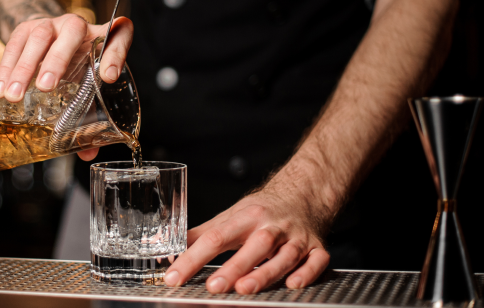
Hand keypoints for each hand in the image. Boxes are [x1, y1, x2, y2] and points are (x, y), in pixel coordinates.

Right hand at [0, 14, 132, 160]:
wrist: (50, 35)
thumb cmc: (75, 64)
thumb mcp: (87, 84)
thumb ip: (90, 115)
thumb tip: (88, 152)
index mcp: (102, 38)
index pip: (119, 34)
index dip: (116, 53)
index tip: (109, 77)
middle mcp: (79, 25)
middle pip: (73, 31)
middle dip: (59, 59)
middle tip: (46, 87)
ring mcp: (52, 23)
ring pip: (40, 36)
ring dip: (25, 66)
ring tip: (15, 95)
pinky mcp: (27, 27)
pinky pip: (15, 43)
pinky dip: (6, 68)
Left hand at [163, 188, 329, 293]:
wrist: (303, 194)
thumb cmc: (262, 210)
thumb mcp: (230, 217)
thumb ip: (200, 235)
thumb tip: (166, 249)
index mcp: (246, 217)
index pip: (215, 237)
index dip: (193, 258)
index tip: (175, 276)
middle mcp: (272, 227)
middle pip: (254, 245)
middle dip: (234, 267)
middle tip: (214, 286)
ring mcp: (296, 238)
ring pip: (284, 255)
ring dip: (265, 272)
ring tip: (245, 288)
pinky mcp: (317, 248)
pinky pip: (316, 261)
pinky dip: (307, 272)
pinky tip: (293, 284)